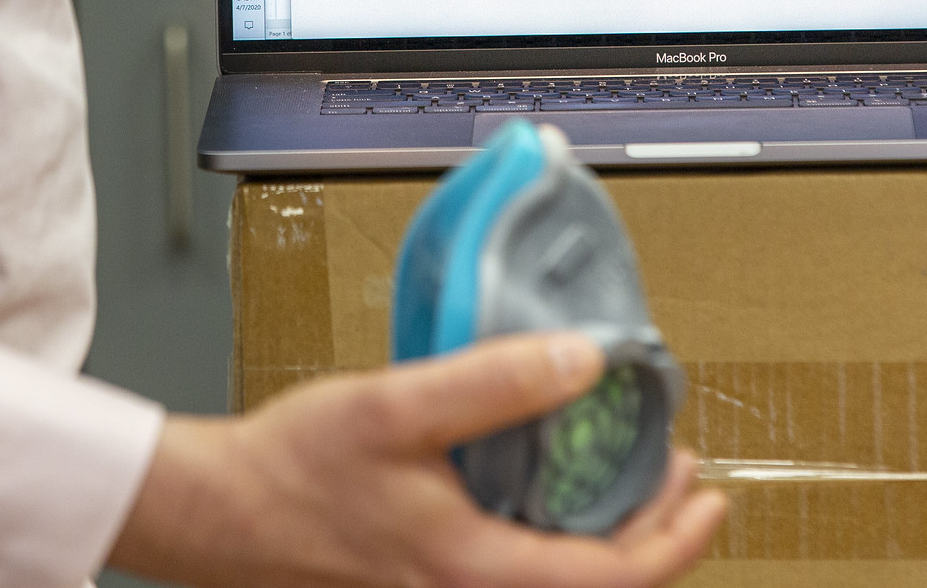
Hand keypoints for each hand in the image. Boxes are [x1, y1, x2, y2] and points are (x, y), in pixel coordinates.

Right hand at [109, 334, 725, 587]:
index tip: (709, 492)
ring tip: (629, 481)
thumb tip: (582, 360)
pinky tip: (549, 491)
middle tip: (679, 475)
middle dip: (654, 537)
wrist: (217, 515)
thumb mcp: (396, 406)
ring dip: (608, 541)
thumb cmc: (293, 469)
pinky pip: (519, 577)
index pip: (613, 581)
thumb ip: (492, 383)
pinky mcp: (428, 583)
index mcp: (473, 573)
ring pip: (558, 587)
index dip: (676, 540)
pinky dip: (556, 540)